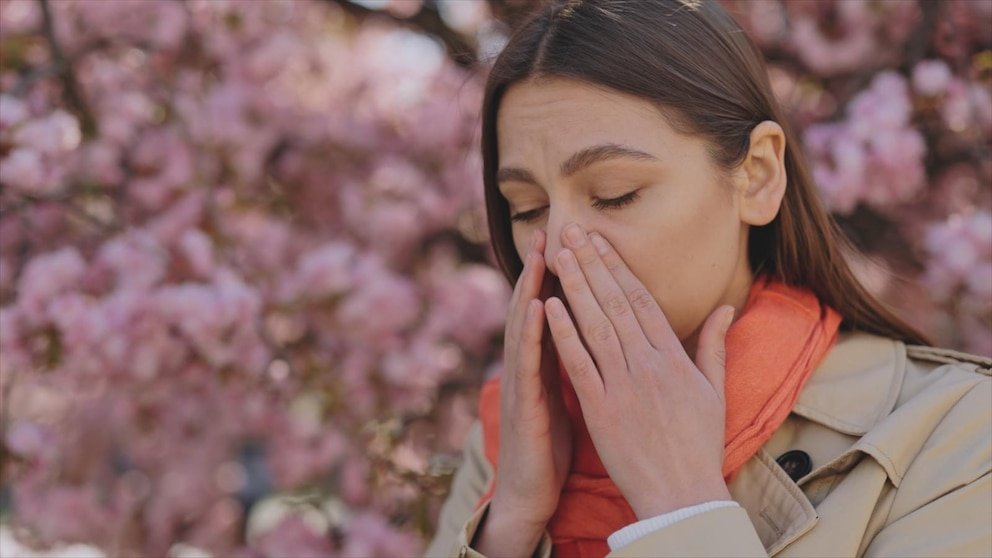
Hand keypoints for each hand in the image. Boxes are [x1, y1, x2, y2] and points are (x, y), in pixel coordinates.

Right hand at [489, 229, 572, 526]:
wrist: (532, 494)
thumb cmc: (553, 447)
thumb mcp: (570, 400)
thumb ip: (580, 366)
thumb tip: (599, 341)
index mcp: (548, 365)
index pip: (558, 312)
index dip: (567, 279)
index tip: (580, 243)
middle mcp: (531, 367)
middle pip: (537, 308)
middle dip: (544, 270)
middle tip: (554, 230)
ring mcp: (523, 384)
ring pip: (526, 327)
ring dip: (532, 288)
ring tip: (542, 253)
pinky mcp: (523, 406)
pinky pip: (528, 365)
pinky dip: (532, 334)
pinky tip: (539, 307)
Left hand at [544, 224, 733, 519]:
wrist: (682, 493)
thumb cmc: (699, 443)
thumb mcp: (714, 390)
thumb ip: (713, 345)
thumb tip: (725, 306)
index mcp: (673, 358)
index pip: (642, 300)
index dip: (619, 266)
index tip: (600, 239)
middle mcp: (648, 365)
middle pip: (616, 303)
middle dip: (592, 264)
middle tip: (571, 231)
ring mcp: (623, 386)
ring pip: (596, 326)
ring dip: (575, 287)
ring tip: (559, 255)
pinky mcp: (601, 410)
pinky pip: (579, 365)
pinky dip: (564, 334)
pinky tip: (549, 306)